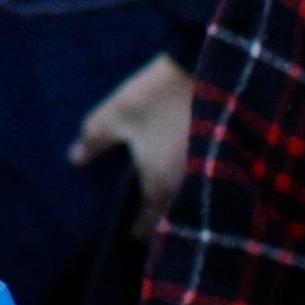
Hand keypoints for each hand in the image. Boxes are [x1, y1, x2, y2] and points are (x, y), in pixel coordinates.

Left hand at [72, 52, 196, 223]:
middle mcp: (190, 189)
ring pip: (196, 203)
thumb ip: (93, 140)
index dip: (139, 229)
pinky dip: (201, 187)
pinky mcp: (228, 158)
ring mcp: (213, 175)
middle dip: (164, 223)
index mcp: (159, 184)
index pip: (149, 221)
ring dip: (183, 206)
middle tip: (151, 222)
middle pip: (176, 218)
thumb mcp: (114, 115)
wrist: (205, 68)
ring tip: (169, 201)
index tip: (133, 235)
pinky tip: (190, 176)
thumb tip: (75, 160)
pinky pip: (211, 184)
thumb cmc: (155, 98)